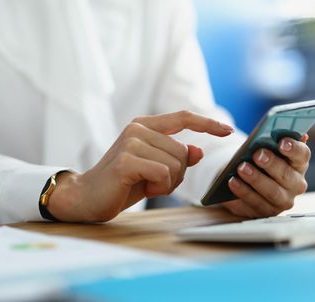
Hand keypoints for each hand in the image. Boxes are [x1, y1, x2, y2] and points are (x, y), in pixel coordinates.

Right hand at [47, 111, 233, 221]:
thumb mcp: (155, 168)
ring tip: (144, 184)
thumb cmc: (123, 182)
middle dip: (176, 174)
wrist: (87, 197)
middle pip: (183, 152)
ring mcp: (131, 142)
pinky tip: (141, 188)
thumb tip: (199, 151)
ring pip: (176, 164)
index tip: (228, 131)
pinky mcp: (127, 160)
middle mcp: (138, 129)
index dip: (208, 123)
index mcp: (145, 126)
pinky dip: (159, 187)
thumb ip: (175, 157)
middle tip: (153, 181)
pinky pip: (164, 174)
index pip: (183, 118)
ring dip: (167, 183)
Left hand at [222, 134, 309, 217]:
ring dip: (256, 179)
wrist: (245, 176)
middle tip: (257, 154)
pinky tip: (232, 182)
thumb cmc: (259, 157)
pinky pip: (255, 204)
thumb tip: (284, 129)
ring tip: (241, 168)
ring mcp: (282, 201)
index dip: (293, 148)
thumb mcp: (266, 146)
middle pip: (286, 175)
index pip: (303, 154)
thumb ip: (275, 137)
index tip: (282, 142)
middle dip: (271, 164)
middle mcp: (296, 184)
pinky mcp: (266, 212)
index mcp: (299, 163)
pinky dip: (243, 192)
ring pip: (272, 192)